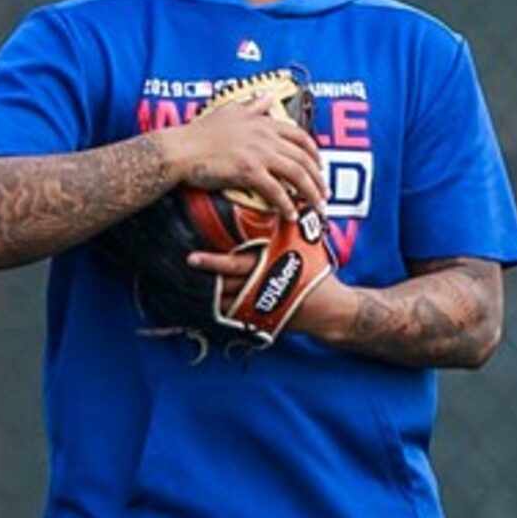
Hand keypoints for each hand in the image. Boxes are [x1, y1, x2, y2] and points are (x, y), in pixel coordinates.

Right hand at [160, 89, 327, 217]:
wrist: (180, 149)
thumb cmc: (200, 132)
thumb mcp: (229, 110)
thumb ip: (251, 106)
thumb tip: (266, 96)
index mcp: (263, 122)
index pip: (300, 136)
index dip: (315, 153)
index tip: (320, 167)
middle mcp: (266, 136)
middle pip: (304, 158)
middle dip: (318, 179)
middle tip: (324, 194)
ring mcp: (258, 153)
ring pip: (296, 175)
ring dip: (310, 194)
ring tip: (316, 208)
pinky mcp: (248, 172)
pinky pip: (276, 192)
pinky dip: (287, 205)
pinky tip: (291, 216)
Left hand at [186, 236, 341, 334]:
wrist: (331, 309)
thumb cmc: (318, 270)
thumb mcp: (306, 243)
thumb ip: (287, 223)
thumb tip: (279, 195)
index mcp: (268, 267)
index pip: (234, 265)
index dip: (212, 262)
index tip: (192, 257)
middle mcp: (260, 288)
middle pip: (224, 285)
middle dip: (204, 279)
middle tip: (184, 271)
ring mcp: (259, 308)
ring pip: (225, 303)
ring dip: (208, 295)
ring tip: (187, 287)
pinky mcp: (261, 322)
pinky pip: (234, 318)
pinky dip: (222, 310)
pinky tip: (208, 303)